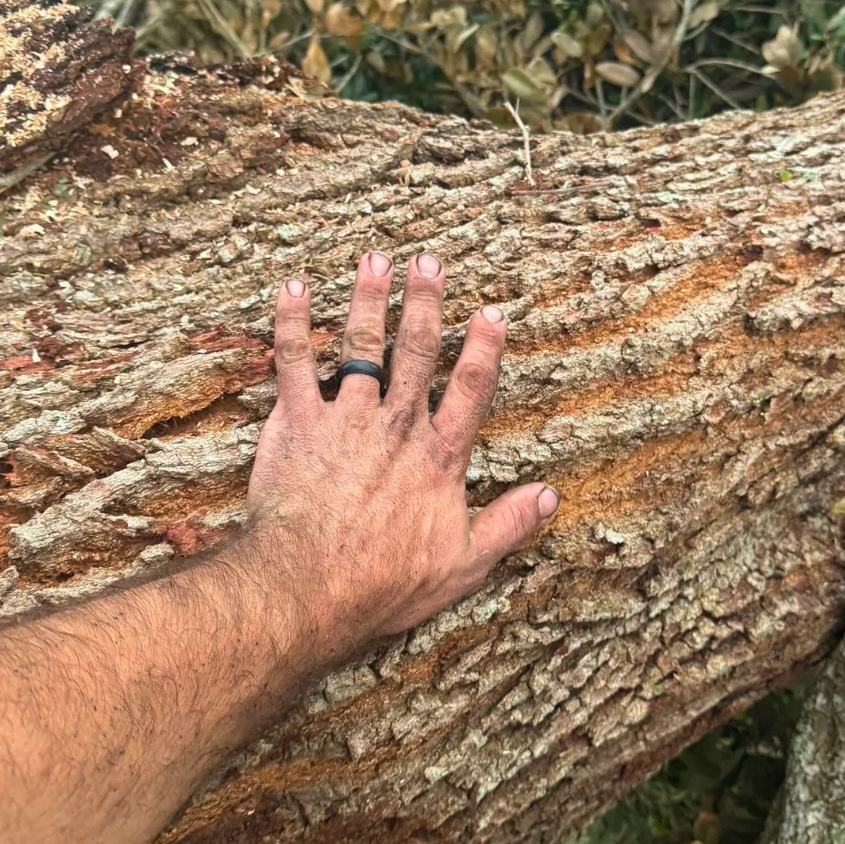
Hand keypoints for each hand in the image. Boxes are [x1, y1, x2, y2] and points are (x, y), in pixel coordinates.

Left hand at [236, 251, 558, 653]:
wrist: (311, 583)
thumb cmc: (386, 581)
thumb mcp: (465, 563)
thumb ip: (510, 524)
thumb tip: (551, 496)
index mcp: (438, 455)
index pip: (471, 389)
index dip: (483, 348)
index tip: (490, 311)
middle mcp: (397, 425)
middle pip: (417, 351)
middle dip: (425, 302)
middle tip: (428, 261)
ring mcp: (347, 418)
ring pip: (362, 345)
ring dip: (369, 299)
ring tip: (375, 260)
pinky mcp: (299, 422)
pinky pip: (294, 362)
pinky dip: (293, 323)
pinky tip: (294, 288)